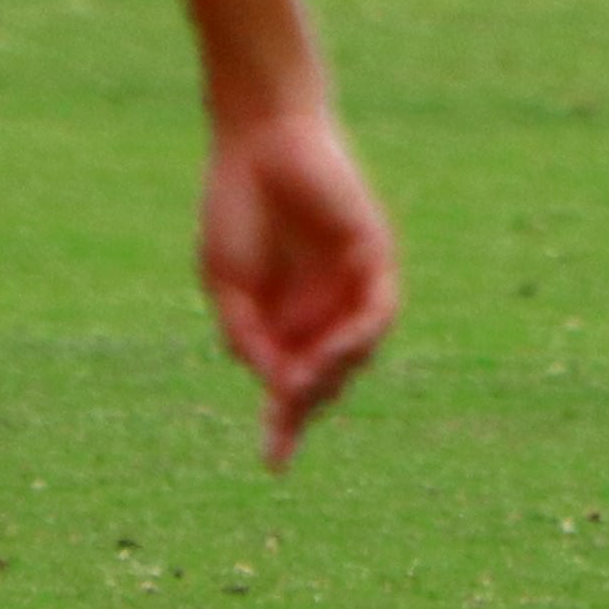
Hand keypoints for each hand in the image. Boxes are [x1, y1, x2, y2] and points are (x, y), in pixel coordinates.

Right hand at [199, 103, 397, 469]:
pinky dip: (361, 337)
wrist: (256, 142)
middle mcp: (321, 310)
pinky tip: (335, 348)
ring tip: (303, 381)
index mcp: (283, 322)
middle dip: (306, 403)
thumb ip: (249, 338)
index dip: (284, 427)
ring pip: (357, 353)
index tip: (274, 465)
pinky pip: (380, 310)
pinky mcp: (374, 256)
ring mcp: (350, 286)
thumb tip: (279, 388)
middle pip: (327, 378)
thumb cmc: (235, 210)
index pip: (292, 388)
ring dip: (332, 375)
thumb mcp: (228, 287)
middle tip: (285, 411)